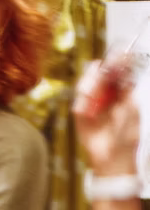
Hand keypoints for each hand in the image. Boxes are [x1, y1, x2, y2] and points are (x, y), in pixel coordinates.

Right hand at [73, 59, 140, 173]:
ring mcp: (91, 104)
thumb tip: (123, 70)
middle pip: (98, 75)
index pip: (116, 72)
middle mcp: (105, 96)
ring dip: (89, 86)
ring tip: (93, 93)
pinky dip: (82, 102)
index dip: (117, 61)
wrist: (113, 157)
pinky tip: (88, 107)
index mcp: (120, 92)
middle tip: (100, 69)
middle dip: (98, 72)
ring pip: (85, 85)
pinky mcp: (80, 115)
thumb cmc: (127, 136)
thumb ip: (126, 89)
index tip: (119, 52)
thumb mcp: (132, 109)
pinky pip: (78, 102)